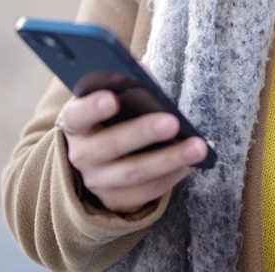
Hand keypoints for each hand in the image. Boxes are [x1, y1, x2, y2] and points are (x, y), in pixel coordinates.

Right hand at [57, 91, 208, 213]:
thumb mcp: (108, 101)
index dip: (92, 107)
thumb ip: (124, 87)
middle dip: (142, 133)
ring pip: (134, 173)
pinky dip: (172, 177)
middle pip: (111, 145)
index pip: (77, 115)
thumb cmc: (109, 121)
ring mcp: (97, 182)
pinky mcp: (116, 200)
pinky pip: (147, 191)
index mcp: (76, 124)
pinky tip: (192, 164)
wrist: (96, 163)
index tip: (113, 99)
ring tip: (198, 147)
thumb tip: (145, 74)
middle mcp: (81, 155)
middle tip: (172, 122)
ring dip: (169, 160)